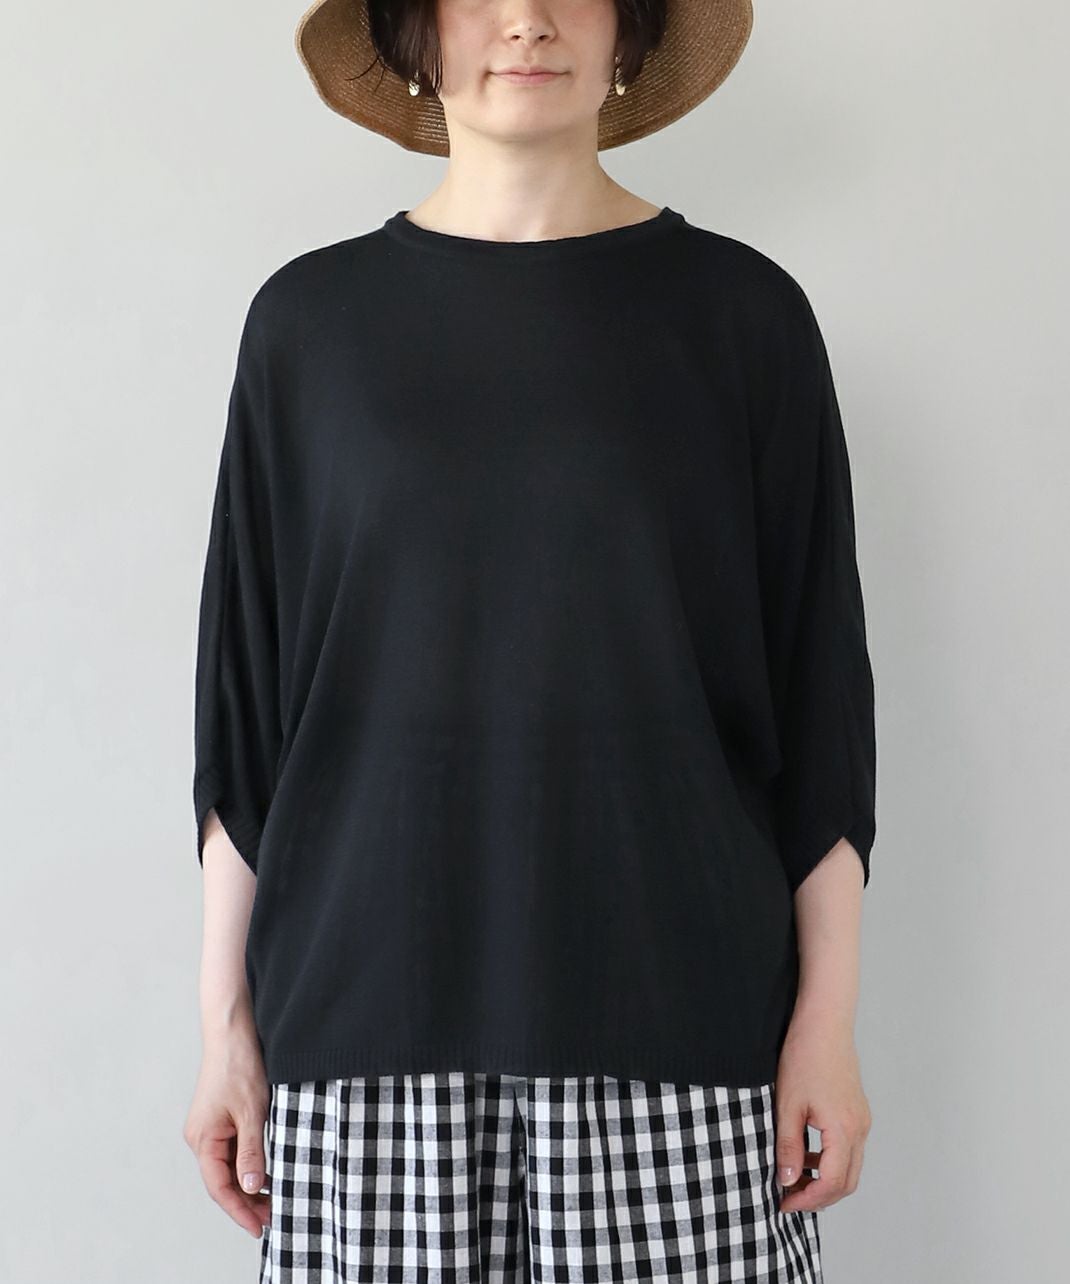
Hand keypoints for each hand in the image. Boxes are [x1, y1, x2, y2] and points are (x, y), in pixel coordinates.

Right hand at [183, 1032, 271, 1237]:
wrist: (233, 1030)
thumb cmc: (239, 1066)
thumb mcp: (252, 1112)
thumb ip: (252, 1151)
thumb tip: (251, 1187)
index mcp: (202, 1139)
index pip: (219, 1187)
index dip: (240, 1210)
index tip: (259, 1228)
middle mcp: (201, 1137)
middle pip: (223, 1180)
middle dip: (247, 1201)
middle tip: (274, 1216)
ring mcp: (209, 1127)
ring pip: (229, 1166)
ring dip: (248, 1183)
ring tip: (274, 1199)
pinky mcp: (220, 1117)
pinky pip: (233, 1150)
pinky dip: (248, 1163)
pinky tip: (266, 1170)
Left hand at [773, 1016, 871, 1213]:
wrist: (824, 1024)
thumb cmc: (804, 1058)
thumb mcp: (788, 1105)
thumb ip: (789, 1146)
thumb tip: (788, 1180)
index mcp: (843, 1130)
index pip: (832, 1183)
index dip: (808, 1199)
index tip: (783, 1202)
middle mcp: (859, 1129)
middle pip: (846, 1182)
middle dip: (819, 1197)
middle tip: (789, 1197)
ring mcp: (862, 1120)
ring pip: (850, 1167)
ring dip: (825, 1179)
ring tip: (794, 1176)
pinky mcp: (858, 1112)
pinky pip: (849, 1149)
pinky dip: (830, 1160)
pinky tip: (806, 1152)